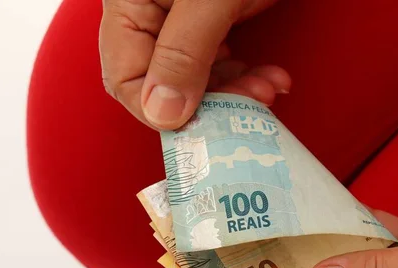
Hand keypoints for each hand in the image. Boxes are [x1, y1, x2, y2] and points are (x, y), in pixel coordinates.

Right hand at [99, 0, 289, 129]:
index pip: (125, 78)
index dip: (161, 110)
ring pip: (196, 79)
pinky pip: (218, 63)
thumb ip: (184, 52)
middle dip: (212, 101)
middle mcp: (148, 14)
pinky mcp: (210, 20)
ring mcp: (180, 18)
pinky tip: (272, 76)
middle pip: (164, 83)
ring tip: (271, 86)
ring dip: (236, 91)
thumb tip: (162, 115)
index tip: (204, 126)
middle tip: (255, 101)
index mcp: (129, 3)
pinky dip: (246, 75)